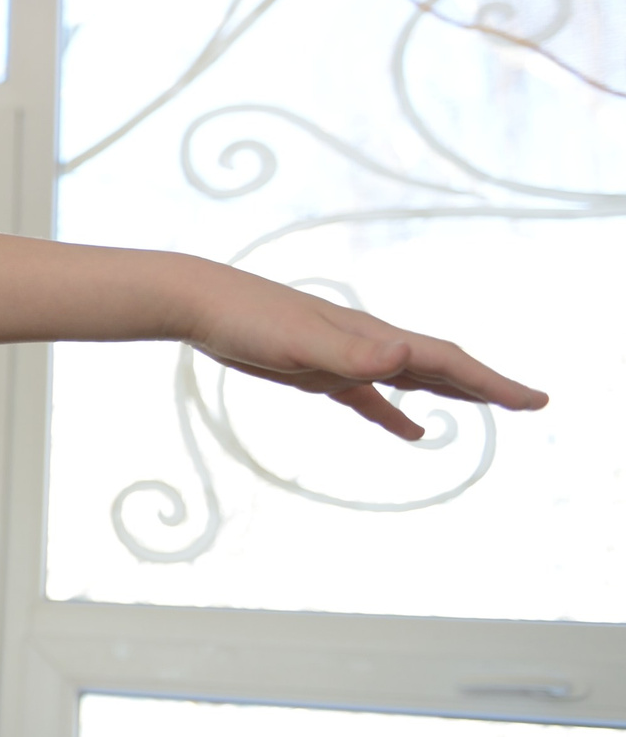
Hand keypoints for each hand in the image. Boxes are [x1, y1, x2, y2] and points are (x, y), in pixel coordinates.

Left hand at [192, 281, 547, 437]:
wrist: (202, 304)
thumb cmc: (249, 319)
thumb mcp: (300, 343)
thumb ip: (350, 354)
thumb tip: (401, 359)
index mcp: (374, 338)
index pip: (447, 361)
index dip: (492, 382)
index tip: (533, 400)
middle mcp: (368, 344)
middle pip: (441, 367)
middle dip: (486, 386)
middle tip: (530, 403)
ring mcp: (344, 357)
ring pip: (410, 379)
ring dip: (449, 393)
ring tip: (487, 409)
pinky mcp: (316, 372)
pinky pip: (368, 397)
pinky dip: (393, 414)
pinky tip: (410, 432)